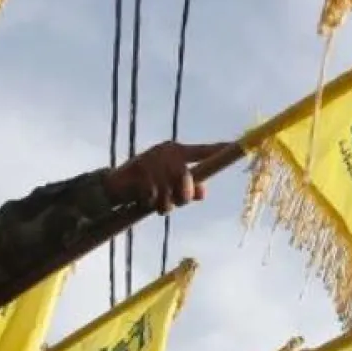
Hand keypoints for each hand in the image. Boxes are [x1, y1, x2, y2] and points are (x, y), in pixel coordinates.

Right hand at [103, 140, 233, 213]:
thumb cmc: (146, 184)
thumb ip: (188, 188)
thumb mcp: (169, 184)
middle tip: (171, 202)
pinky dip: (149, 203)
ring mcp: (153, 161)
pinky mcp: (141, 172)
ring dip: (165, 205)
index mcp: (177, 151)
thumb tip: (202, 193)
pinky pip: (155, 197)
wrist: (114, 185)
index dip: (219, 151)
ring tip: (155, 203)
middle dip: (182, 197)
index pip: (203, 152)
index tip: (237, 145)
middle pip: (188, 179)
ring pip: (172, 192)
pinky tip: (142, 199)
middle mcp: (167, 152)